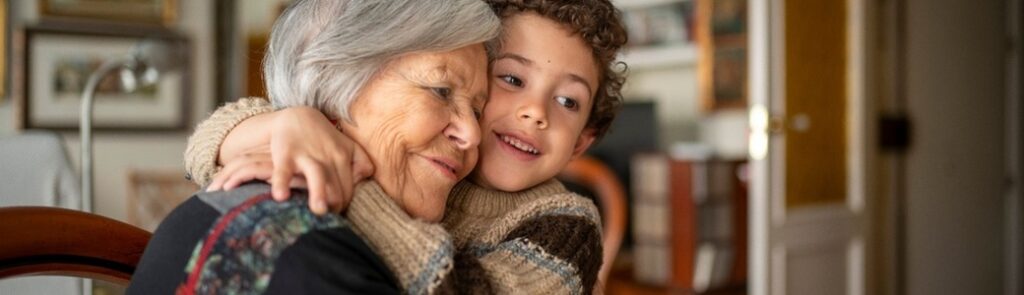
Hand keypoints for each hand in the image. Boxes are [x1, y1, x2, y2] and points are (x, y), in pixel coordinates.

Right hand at [208, 107, 373, 214]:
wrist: (296, 117)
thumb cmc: (325, 139)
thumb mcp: (348, 146)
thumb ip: (362, 162)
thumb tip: (364, 180)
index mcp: (345, 157)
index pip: (348, 189)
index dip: (343, 205)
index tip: (335, 213)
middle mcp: (329, 157)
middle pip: (337, 187)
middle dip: (335, 206)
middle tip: (327, 221)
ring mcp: (307, 156)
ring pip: (317, 176)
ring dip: (319, 193)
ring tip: (319, 211)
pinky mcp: (285, 154)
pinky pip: (283, 171)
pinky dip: (281, 183)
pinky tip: (280, 197)